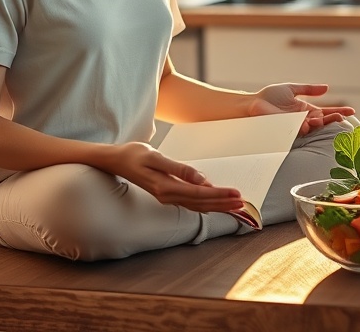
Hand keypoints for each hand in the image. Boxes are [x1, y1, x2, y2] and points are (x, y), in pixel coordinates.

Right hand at [98, 141, 244, 213]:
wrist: (116, 161)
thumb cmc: (135, 154)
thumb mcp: (155, 156)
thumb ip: (178, 168)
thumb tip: (201, 179)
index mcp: (165, 187)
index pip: (199, 194)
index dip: (219, 195)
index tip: (236, 194)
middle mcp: (167, 196)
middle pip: (201, 203)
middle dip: (223, 203)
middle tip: (243, 201)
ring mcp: (167, 197)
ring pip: (197, 206)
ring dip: (217, 205)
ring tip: (236, 205)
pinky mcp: (168, 195)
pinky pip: (191, 203)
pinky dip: (207, 204)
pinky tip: (217, 204)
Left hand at [249, 82, 355, 134]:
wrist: (253, 104)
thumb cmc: (268, 97)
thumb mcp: (291, 89)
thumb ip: (308, 89)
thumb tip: (326, 87)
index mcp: (305, 110)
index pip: (325, 112)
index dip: (338, 111)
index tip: (352, 111)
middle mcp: (303, 120)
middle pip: (324, 121)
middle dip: (335, 119)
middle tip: (345, 117)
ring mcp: (297, 126)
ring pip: (315, 127)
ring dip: (323, 122)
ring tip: (331, 118)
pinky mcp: (289, 130)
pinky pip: (302, 129)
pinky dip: (308, 125)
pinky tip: (311, 121)